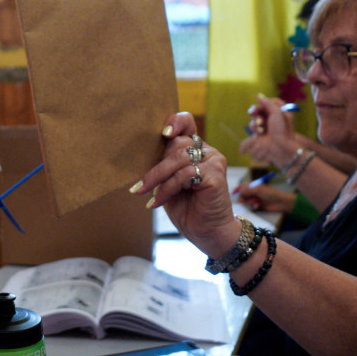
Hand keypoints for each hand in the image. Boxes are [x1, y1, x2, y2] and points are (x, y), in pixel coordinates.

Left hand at [131, 112, 240, 257]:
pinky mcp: (216, 175)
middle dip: (156, 167)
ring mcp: (214, 162)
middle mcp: (207, 152)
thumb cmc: (187, 208)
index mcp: (196, 149)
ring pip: (178, 159)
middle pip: (176, 144)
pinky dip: (168, 188)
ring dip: (157, 178)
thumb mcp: (169, 183)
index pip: (187, 123)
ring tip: (145, 194)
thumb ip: (163, 166)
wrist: (207, 233)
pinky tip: (158, 202)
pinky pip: (184, 175)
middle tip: (140, 187)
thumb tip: (141, 154)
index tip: (163, 133)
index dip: (175, 122)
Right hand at [234, 181, 297, 213]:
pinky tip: (257, 206)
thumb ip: (248, 190)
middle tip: (242, 201)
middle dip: (242, 197)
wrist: (280, 203)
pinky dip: (253, 206)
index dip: (238, 189)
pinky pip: (251, 206)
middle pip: (243, 194)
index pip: (243, 186)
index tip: (233, 193)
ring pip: (247, 201)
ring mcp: (256, 199)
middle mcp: (254, 192)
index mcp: (254, 186)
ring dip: (248, 202)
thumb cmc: (271, 194)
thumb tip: (239, 191)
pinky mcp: (258, 206)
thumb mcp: (259, 190)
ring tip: (253, 203)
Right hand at [238, 94, 297, 169]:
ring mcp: (266, 125)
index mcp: (281, 111)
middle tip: (253, 113)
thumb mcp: (278, 113)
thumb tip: (259, 95)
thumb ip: (268, 103)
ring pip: (255, 117)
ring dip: (256, 121)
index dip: (264, 102)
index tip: (261, 104)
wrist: (280, 147)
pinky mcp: (260, 132)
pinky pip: (253, 125)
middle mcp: (273, 117)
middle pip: (260, 108)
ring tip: (260, 126)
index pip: (270, 102)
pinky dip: (255, 127)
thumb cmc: (282, 130)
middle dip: (256, 111)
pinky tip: (260, 132)